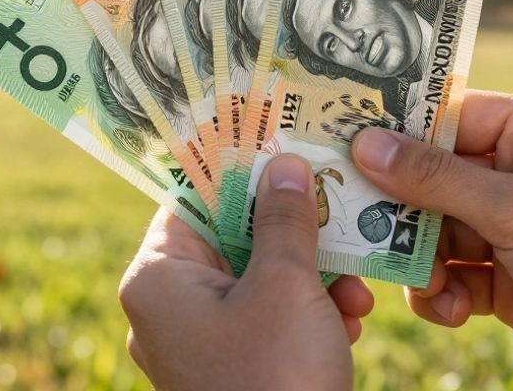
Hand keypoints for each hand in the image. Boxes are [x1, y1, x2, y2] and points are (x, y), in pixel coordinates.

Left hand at [119, 154, 372, 390]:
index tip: (284, 145)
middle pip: (229, 238)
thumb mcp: (286, 287)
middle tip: (337, 214)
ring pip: (254, 282)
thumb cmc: (274, 378)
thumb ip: (284, 219)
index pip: (191, 198)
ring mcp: (193, 345)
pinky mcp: (226, 372)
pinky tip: (349, 322)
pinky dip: (304, 316)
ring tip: (356, 288)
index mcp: (156, 278)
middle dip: (291, 233)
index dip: (240, 170)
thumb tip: (283, 165)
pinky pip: (262, 323)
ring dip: (310, 278)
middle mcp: (164, 308)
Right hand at [351, 89, 512, 390]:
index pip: (445, 116)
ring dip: (419, 258)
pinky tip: (453, 309)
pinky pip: (451, 275)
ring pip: (433, 231)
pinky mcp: (510, 280)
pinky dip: (442, 293)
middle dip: (397, 207)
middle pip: (429, 177)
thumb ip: (437, 179)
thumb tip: (365, 143)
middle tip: (354, 222)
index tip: (336, 139)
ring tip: (427, 282)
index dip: (392, 130)